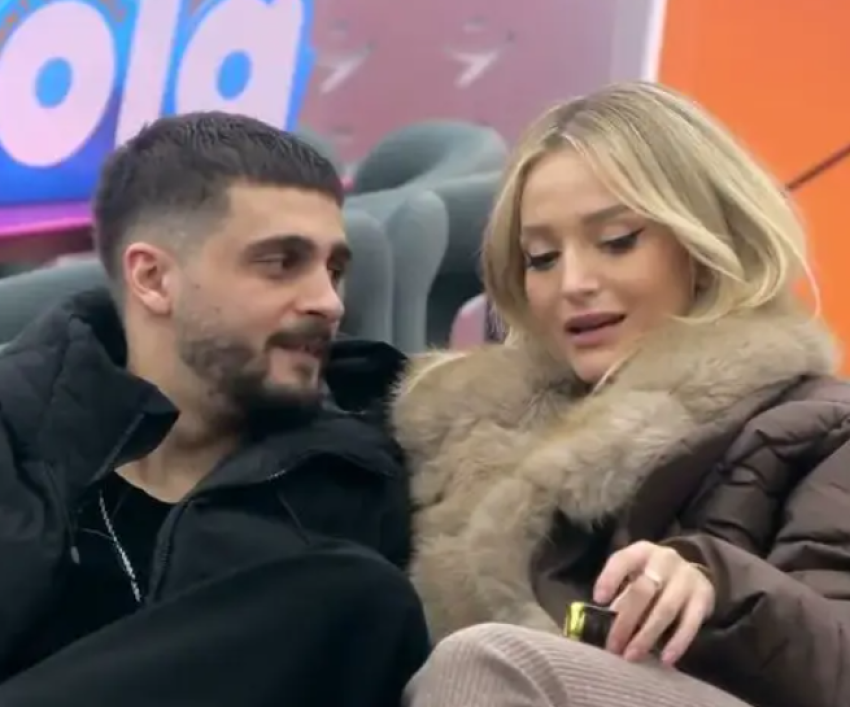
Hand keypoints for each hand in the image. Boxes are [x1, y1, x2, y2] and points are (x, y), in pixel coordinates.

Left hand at [593, 541, 714, 665]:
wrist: (693, 572)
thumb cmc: (652, 576)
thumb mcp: (636, 574)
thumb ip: (621, 593)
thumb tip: (603, 623)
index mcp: (642, 552)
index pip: (623, 560)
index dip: (609, 578)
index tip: (598, 600)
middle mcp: (665, 560)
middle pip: (643, 590)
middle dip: (626, 621)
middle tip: (613, 646)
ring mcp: (686, 578)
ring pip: (665, 609)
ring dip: (646, 636)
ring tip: (632, 656)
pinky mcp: (703, 598)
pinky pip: (690, 623)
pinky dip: (677, 643)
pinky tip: (664, 659)